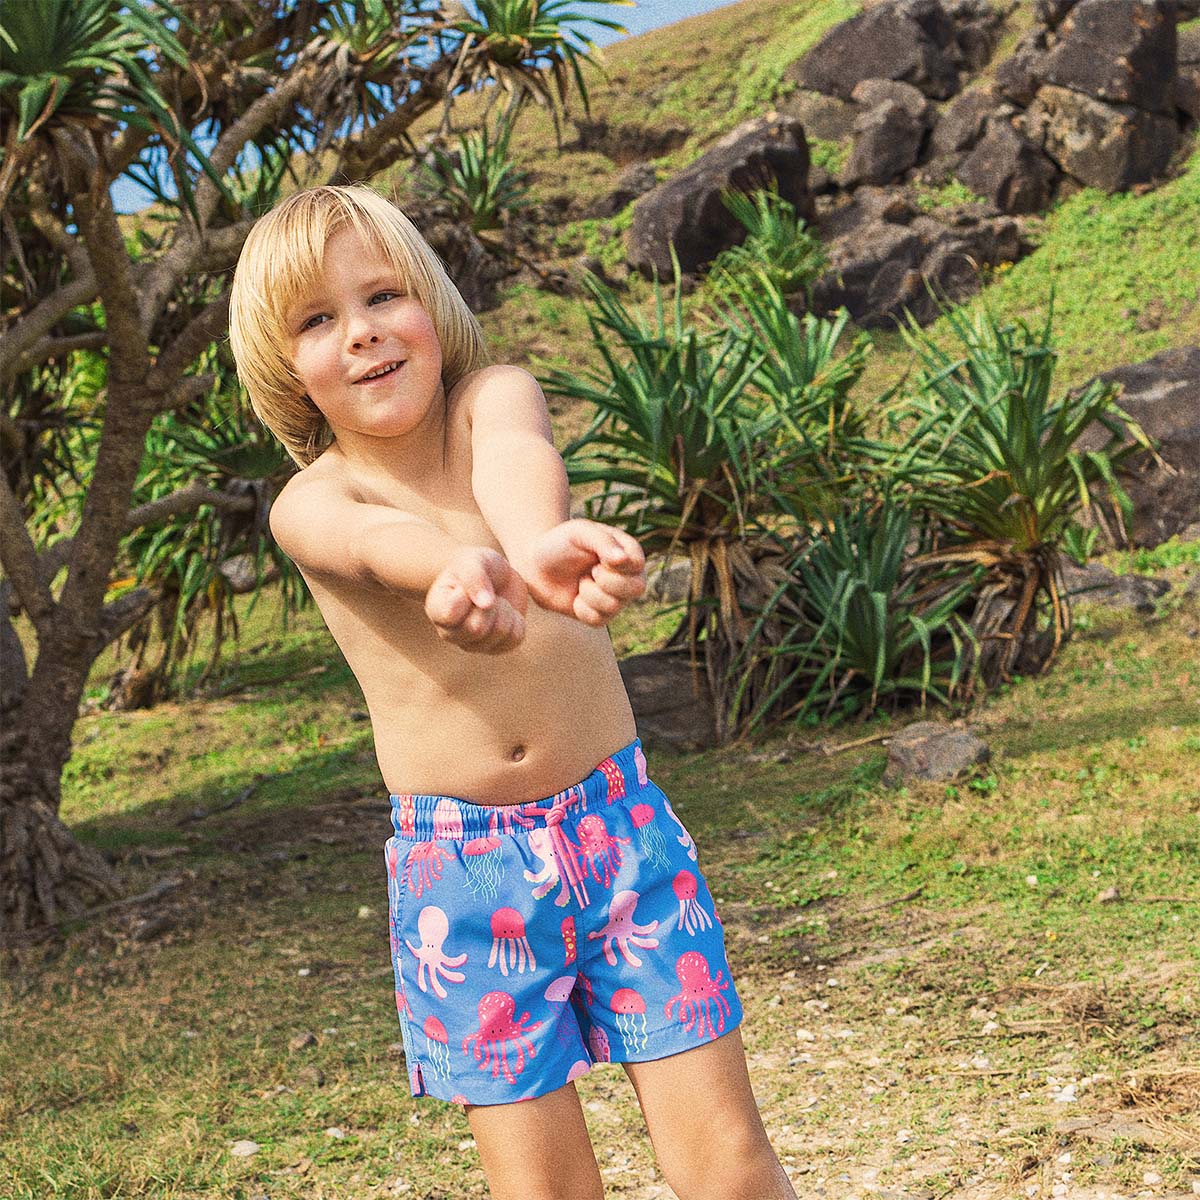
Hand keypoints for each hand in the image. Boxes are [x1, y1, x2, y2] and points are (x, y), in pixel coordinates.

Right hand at [424, 547, 527, 653]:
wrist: (496, 576)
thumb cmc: (477, 565)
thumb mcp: (473, 560)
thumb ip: (475, 577)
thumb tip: (486, 604)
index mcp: (437, 608)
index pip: (450, 615)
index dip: (467, 597)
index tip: (467, 586)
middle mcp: (450, 633)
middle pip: (477, 628)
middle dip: (491, 604)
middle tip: (489, 593)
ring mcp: (472, 645)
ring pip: (499, 633)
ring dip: (505, 610)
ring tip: (496, 600)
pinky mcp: (496, 648)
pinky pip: (515, 639)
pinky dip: (517, 621)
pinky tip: (507, 612)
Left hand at [519, 519, 645, 625]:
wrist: (536, 566)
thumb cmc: (561, 543)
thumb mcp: (580, 532)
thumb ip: (603, 542)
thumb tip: (623, 559)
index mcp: (629, 552)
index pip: (637, 564)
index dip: (616, 565)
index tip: (597, 558)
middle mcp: (629, 577)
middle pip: (636, 588)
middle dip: (606, 581)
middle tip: (590, 571)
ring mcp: (618, 599)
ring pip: (614, 605)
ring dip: (589, 593)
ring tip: (581, 581)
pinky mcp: (602, 616)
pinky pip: (597, 619)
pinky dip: (581, 608)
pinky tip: (576, 597)